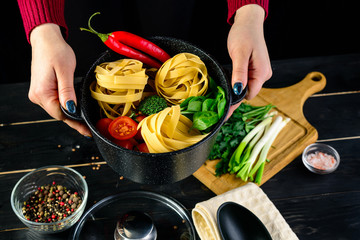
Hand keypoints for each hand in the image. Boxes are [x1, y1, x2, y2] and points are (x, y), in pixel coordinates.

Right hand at [29, 23, 90, 136]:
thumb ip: (67, 91)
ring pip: (57, 109)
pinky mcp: (42, 90)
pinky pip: (55, 102)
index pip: (60, 115)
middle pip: (58, 114)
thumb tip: (70, 109)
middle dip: (74, 121)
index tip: (88, 131)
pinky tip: (75, 109)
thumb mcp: (65, 71)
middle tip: (89, 129)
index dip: (75, 123)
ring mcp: (38, 93)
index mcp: (42, 93)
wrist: (46, 39)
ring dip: (70, 114)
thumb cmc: (55, 51)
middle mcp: (37, 96)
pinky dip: (65, 106)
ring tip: (85, 121)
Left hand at [226, 4, 271, 118]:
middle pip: (247, 93)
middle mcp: (264, 75)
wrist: (248, 22)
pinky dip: (236, 84)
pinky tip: (228, 87)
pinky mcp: (255, 69)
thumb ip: (239, 73)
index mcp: (262, 73)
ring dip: (234, 91)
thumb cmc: (244, 34)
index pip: (249, 95)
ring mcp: (260, 72)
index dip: (235, 101)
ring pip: (246, 88)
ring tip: (220, 98)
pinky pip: (245, 81)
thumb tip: (238, 90)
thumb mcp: (239, 54)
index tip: (222, 111)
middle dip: (234, 98)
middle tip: (217, 107)